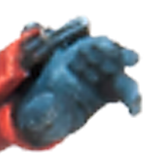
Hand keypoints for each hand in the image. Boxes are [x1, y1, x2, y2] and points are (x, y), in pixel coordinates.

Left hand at [14, 34, 141, 145]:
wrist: (42, 122)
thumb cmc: (34, 110)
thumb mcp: (32, 111)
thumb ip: (38, 109)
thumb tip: (47, 102)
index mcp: (67, 59)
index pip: (87, 45)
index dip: (99, 44)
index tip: (107, 46)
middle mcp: (89, 65)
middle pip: (111, 55)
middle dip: (123, 55)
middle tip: (133, 59)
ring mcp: (101, 78)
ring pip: (121, 77)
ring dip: (130, 86)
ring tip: (133, 101)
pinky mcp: (110, 93)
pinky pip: (125, 95)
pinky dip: (132, 102)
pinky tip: (134, 112)